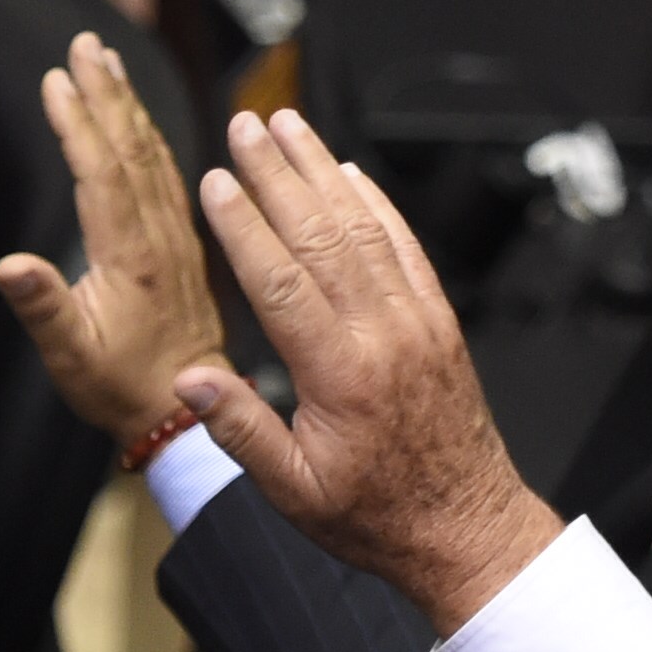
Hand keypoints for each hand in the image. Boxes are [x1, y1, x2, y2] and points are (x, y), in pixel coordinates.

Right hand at [0, 32, 229, 445]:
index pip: (103, 173)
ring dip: (128, 105)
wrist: (183, 411)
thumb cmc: (119, 386)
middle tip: (85, 43)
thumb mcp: (69, 356)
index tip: (57, 79)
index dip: (78, 124)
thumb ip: (43, 306)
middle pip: (132, 148)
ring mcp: (175, 237)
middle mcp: (160, 237)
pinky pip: (167, 175)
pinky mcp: (182, 244)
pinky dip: (148, 136)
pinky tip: (137, 117)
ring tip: (106, 62)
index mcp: (132, 256)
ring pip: (153, 155)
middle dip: (106, 92)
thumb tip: (9, 264)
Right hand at [184, 108, 561, 629]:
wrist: (466, 529)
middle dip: (278, 173)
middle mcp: (383, 335)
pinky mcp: (440, 321)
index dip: (244, 225)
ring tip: (289, 125)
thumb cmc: (373, 517)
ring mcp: (418, 322)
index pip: (280, 280)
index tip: (214, 179)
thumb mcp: (293, 492)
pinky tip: (351, 171)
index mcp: (339, 375)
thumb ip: (239, 430)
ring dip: (323, 171)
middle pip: (321, 234)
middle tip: (244, 123)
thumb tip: (186, 379)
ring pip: (364, 228)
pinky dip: (376, 203)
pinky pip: (406, 247)